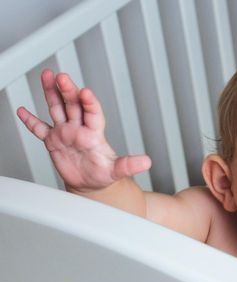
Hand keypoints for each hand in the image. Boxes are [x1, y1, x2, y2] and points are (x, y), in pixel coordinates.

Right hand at [17, 69, 150, 191]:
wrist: (91, 183)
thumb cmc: (104, 174)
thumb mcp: (117, 171)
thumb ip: (129, 165)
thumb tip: (146, 162)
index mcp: (94, 133)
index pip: (93, 114)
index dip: (90, 103)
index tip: (86, 92)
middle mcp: (79, 129)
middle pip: (73, 105)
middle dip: (68, 90)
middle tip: (62, 76)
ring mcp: (65, 133)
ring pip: (57, 109)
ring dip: (51, 93)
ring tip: (46, 76)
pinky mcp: (53, 141)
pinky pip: (40, 129)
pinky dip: (31, 120)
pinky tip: (23, 110)